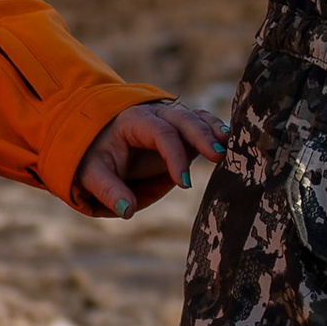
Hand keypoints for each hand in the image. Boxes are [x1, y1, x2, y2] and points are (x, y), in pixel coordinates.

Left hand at [74, 102, 227, 218]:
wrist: (97, 138)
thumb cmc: (95, 156)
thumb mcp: (92, 173)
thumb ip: (109, 191)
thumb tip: (127, 211)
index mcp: (134, 121)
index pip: (160, 133)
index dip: (174, 156)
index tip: (184, 183)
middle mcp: (156, 114)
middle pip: (184, 118)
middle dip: (202, 135)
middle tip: (219, 156)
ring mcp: (171, 120)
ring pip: (197, 117)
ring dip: (215, 130)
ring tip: (231, 147)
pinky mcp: (182, 129)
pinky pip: (203, 124)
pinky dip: (218, 131)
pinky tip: (233, 144)